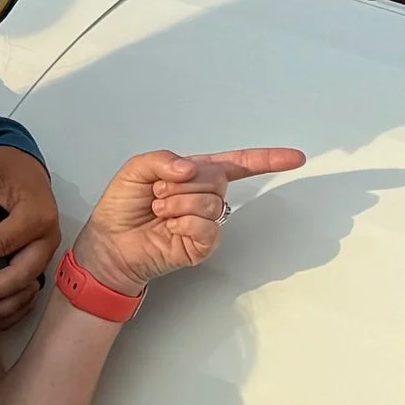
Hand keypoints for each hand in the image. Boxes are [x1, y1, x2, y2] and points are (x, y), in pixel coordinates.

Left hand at [0, 144, 59, 334]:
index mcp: (35, 216)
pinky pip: (28, 297)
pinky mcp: (39, 265)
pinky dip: (9, 314)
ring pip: (26, 293)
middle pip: (20, 277)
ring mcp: (46, 255)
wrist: (23, 165)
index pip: (1, 245)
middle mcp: (47, 239)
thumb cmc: (0, 165)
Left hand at [69, 147, 305, 298]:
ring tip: (160, 212)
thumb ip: (163, 159)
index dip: (267, 160)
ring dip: (178, 203)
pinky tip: (170, 228)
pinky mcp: (201, 245)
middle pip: (218, 179)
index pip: (237, 164)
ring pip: (211, 202)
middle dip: (183, 183)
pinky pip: (207, 228)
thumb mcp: (136, 170)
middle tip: (158, 194)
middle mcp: (204, 197)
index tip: (295, 158)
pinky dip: (185, 224)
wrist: (109, 245)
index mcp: (194, 175)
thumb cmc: (121, 209)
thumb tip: (190, 167)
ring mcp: (205, 222)